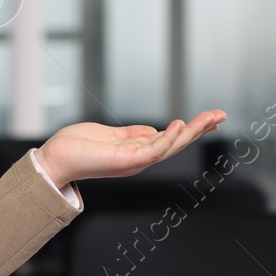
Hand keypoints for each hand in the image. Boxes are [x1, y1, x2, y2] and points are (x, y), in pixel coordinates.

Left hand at [36, 110, 226, 188]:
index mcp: (137, 151)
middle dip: (201, 129)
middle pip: (177, 143)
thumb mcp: (111, 136)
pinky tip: (182, 125)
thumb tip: (154, 129)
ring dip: (193, 131)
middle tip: (221, 114)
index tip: (211, 117)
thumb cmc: (77, 146)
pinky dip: (169, 138)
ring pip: (171, 146)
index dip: (192, 128)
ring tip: (210, 117)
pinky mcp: (126, 161)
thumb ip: (133, 134)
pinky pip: (154, 150)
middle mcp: (140, 159)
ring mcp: (135, 161)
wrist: (55, 158)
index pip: (171, 139)